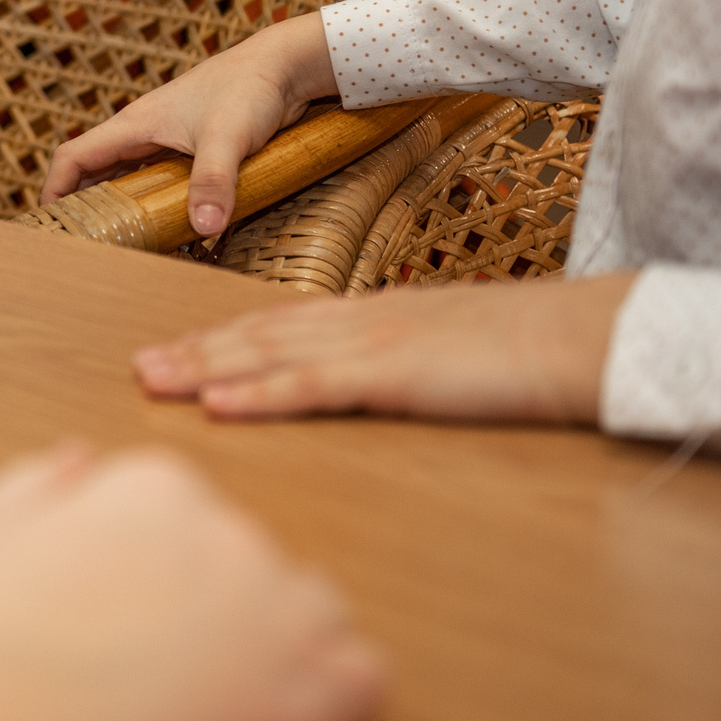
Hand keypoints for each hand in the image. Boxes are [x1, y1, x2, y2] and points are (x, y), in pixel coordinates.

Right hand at [0, 444, 385, 720]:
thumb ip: (39, 483)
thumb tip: (79, 461)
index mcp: (156, 486)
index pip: (184, 507)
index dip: (148, 560)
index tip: (115, 603)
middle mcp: (228, 535)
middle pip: (245, 556)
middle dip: (212, 600)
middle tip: (151, 656)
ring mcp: (273, 616)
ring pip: (312, 610)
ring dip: (276, 638)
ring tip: (212, 686)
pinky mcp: (306, 698)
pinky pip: (360, 675)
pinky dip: (330, 693)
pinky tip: (272, 714)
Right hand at [45, 14, 334, 237]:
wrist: (285, 65)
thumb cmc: (249, 89)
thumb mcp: (227, 137)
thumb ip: (213, 181)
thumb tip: (203, 228)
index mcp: (134, 124)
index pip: (73, 156)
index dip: (54, 190)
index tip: (51, 225)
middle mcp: (143, 132)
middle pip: (93, 171)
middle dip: (81, 205)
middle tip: (82, 246)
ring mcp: (167, 139)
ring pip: (125, 176)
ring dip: (117, 206)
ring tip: (118, 244)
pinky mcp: (192, 148)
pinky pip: (157, 180)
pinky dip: (150, 203)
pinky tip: (165, 227)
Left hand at [134, 271, 639, 425]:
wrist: (580, 336)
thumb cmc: (529, 351)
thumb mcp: (453, 348)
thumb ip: (408, 359)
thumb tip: (382, 378)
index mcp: (375, 315)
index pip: (282, 324)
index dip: (226, 336)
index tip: (181, 349)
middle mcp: (360, 322)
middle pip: (259, 334)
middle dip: (196, 350)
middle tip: (140, 366)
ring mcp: (371, 345)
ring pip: (269, 355)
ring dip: (205, 368)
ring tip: (153, 380)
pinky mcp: (391, 375)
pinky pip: (310, 388)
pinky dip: (257, 395)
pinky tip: (216, 405)